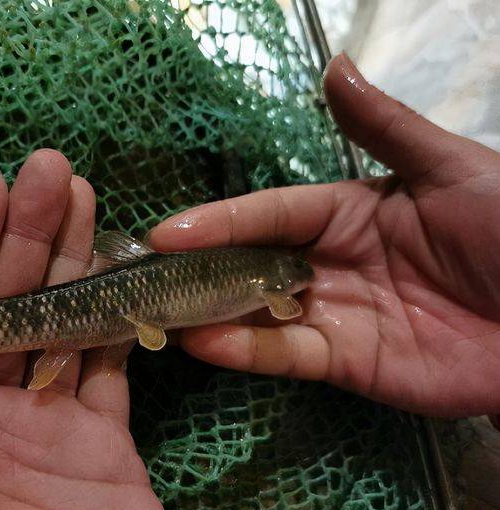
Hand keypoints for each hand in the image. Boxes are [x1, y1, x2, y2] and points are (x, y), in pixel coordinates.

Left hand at [0, 151, 181, 509]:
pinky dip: (122, 323)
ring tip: (88, 196)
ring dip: (75, 261)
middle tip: (51, 167)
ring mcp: (48, 433)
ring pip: (62, 326)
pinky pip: (112, 373)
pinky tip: (129, 275)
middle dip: (28, 234)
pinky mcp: (105, 454)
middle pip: (7, 305)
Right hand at [150, 53, 499, 416]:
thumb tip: (334, 63)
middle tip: (142, 278)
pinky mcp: (343, 362)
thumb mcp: (451, 170)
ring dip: (206, 313)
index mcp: (348, 212)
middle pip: (249, 264)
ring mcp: (332, 314)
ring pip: (256, 311)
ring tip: (155, 315)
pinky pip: (286, 355)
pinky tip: (203, 345)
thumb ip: (383, 128)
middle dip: (197, 270)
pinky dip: (245, 351)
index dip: (218, 220)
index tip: (166, 231)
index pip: (269, 213)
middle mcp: (328, 262)